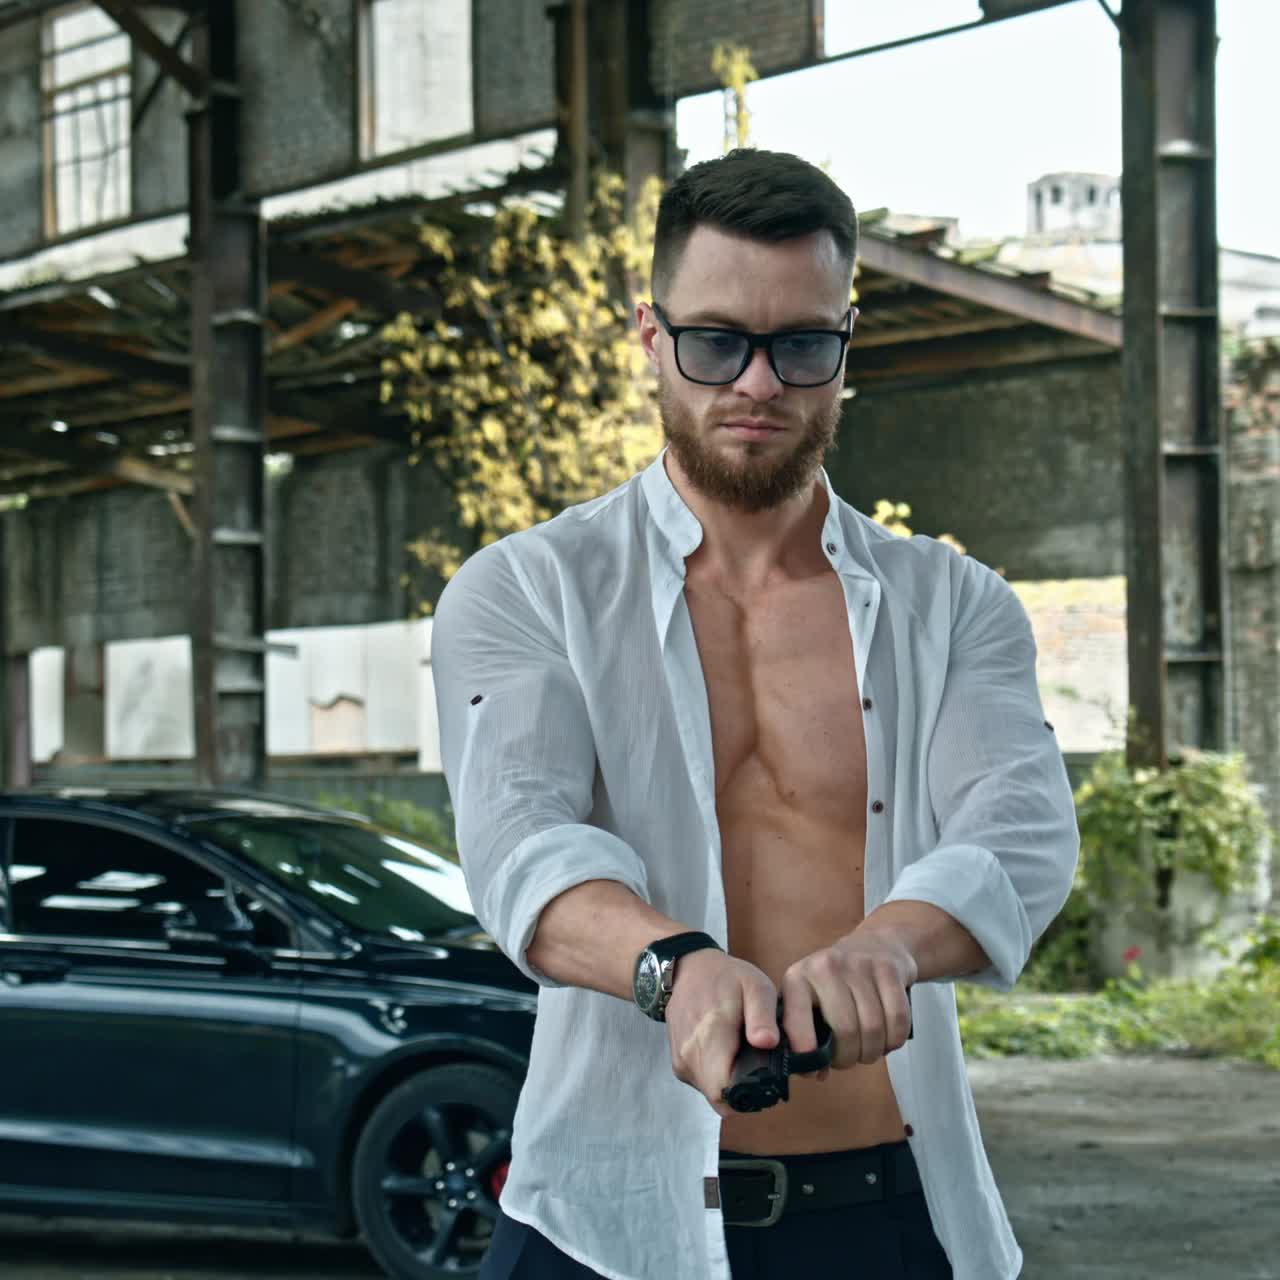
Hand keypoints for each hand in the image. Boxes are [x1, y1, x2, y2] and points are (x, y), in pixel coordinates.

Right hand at [663, 949, 778, 1118]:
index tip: (766, 1074)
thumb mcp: (755, 986)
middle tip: (760, 1060)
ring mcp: (680, 1064)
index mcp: (709, 1039)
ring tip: (744, 1052)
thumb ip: (763, 1015)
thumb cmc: (726, 977)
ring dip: (732, 1082)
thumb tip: (767, 1043)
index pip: (726, 1092)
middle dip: (746, 1088)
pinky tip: (728, 1051)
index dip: (752, 1091)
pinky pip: (705, 1083)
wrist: (687, 969)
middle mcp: (689, 1058)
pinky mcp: (679, 1065)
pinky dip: (719, 1074)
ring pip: (714, 1093)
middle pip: (723, 1098)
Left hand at [779, 927, 916, 1069]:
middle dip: (849, 1057)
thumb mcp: (811, 1002)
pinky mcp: (888, 968)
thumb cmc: (836, 986)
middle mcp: (825, 966)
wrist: (874, 946)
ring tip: (868, 1050)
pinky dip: (894, 1039)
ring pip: (873, 1027)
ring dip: (873, 1051)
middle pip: (845, 1030)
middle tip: (850, 1059)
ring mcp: (858, 964)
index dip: (805, 1052)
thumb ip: (807, 1036)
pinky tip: (886, 1038)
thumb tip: (815, 1073)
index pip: (796, 1021)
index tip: (812, 1070)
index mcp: (798, 978)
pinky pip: (898, 1018)